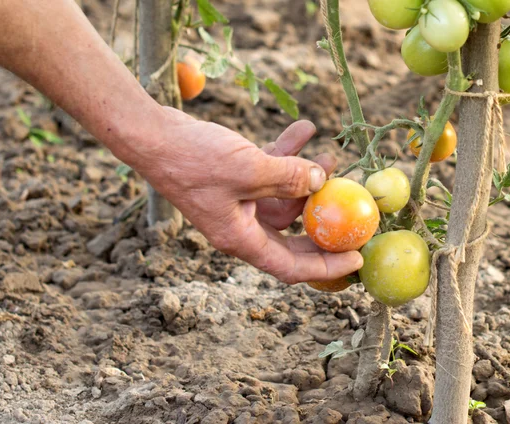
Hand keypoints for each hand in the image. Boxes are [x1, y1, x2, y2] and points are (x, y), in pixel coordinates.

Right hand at [131, 107, 363, 283]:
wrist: (153, 135)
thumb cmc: (193, 159)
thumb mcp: (248, 169)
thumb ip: (288, 177)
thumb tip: (321, 178)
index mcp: (240, 238)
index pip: (290, 267)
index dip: (325, 267)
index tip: (356, 260)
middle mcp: (241, 226)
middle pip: (292, 237)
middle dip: (323, 223)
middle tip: (354, 214)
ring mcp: (238, 202)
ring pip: (284, 199)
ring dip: (308, 178)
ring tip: (333, 155)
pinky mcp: (236, 179)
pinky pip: (270, 172)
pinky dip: (287, 155)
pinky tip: (305, 129)